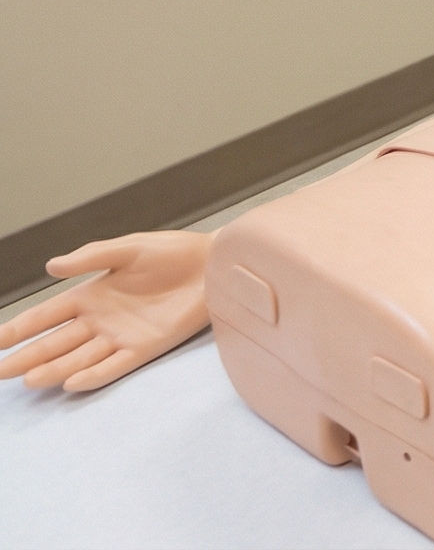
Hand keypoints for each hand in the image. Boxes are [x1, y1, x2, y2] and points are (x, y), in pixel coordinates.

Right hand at [0, 232, 213, 392]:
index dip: (21, 328)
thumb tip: (50, 266)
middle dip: (28, 355)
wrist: (214, 264)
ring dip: (54, 370)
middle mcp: (101, 320)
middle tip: (0, 371)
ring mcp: (121, 336)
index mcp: (92, 294)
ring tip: (28, 379)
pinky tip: (71, 383)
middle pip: (57, 342)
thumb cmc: (173, 252)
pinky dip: (93, 375)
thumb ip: (91, 257)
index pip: (48, 315)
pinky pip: (114, 366)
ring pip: (79, 358)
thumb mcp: (129, 248)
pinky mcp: (145, 348)